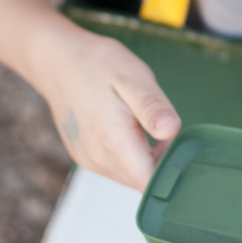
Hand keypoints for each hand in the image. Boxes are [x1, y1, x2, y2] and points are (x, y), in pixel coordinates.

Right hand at [36, 29, 180, 190]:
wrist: (58, 60)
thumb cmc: (98, 65)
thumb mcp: (134, 78)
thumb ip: (153, 108)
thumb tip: (172, 131)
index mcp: (114, 141)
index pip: (150, 182)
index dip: (171, 172)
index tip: (183, 152)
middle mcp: (98, 158)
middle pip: (142, 179)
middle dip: (160, 160)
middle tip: (160, 122)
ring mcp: (88, 159)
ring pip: (130, 174)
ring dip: (145, 156)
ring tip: (141, 120)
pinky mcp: (84, 156)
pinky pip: (115, 166)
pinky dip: (129, 153)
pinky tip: (126, 125)